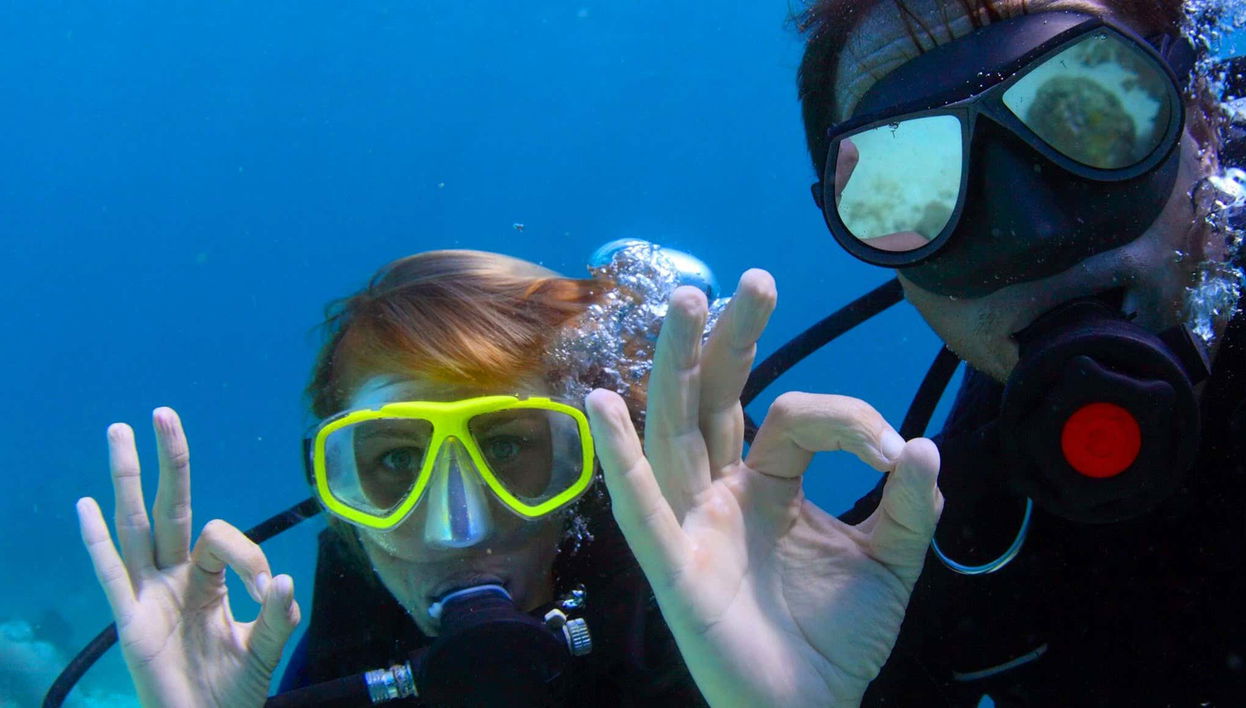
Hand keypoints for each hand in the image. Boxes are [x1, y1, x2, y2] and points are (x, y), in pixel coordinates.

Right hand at [77, 407, 300, 707]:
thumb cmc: (232, 690)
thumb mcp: (265, 651)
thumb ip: (276, 619)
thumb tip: (282, 580)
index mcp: (210, 579)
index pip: (222, 538)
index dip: (248, 554)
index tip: (268, 588)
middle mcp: (175, 578)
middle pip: (169, 508)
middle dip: (169, 462)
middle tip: (162, 413)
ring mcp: (149, 595)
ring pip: (135, 528)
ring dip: (126, 480)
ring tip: (118, 433)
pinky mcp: (130, 622)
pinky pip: (112, 575)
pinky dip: (98, 543)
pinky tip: (86, 507)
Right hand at [585, 271, 941, 706]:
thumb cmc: (836, 639)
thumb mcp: (890, 562)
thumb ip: (909, 506)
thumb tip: (922, 445)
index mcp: (766, 483)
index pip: (790, 416)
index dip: (845, 418)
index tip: (893, 448)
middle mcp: (720, 492)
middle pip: (712, 399)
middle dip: (728, 338)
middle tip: (753, 280)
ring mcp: (692, 524)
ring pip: (671, 433)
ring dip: (672, 367)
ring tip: (683, 303)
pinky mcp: (675, 567)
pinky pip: (641, 511)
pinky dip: (618, 461)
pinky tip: (600, 407)